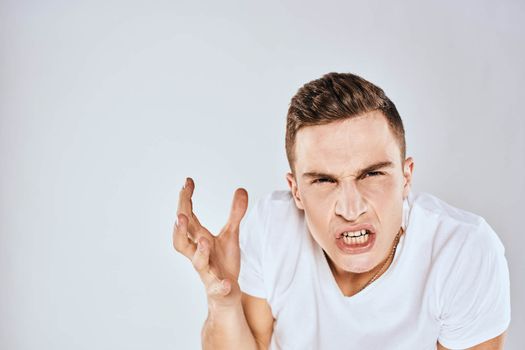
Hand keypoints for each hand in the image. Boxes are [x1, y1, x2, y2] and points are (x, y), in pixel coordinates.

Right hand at [173, 177, 248, 307]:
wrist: (226, 292)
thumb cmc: (223, 261)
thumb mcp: (231, 234)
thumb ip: (235, 213)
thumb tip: (241, 189)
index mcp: (198, 238)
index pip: (186, 217)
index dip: (185, 200)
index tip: (188, 182)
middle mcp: (197, 254)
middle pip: (181, 241)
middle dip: (179, 229)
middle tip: (181, 215)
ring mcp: (206, 271)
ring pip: (197, 263)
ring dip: (199, 252)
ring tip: (204, 240)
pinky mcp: (217, 287)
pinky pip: (217, 287)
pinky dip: (221, 285)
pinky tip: (227, 283)